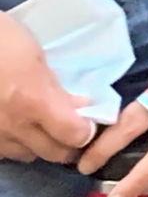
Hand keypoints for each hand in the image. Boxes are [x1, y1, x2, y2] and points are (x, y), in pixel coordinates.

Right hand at [0, 11, 95, 164]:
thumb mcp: (36, 56)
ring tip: (42, 124)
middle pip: (54, 154)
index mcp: (32, 101)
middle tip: (72, 126)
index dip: (87, 130)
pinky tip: (16, 125)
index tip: (90, 120)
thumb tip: (82, 106)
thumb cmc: (0, 40)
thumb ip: (58, 86)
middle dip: (69, 143)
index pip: (74, 135)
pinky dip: (15, 144)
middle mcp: (12, 126)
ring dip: (41, 145)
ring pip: (28, 156)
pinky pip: (4, 152)